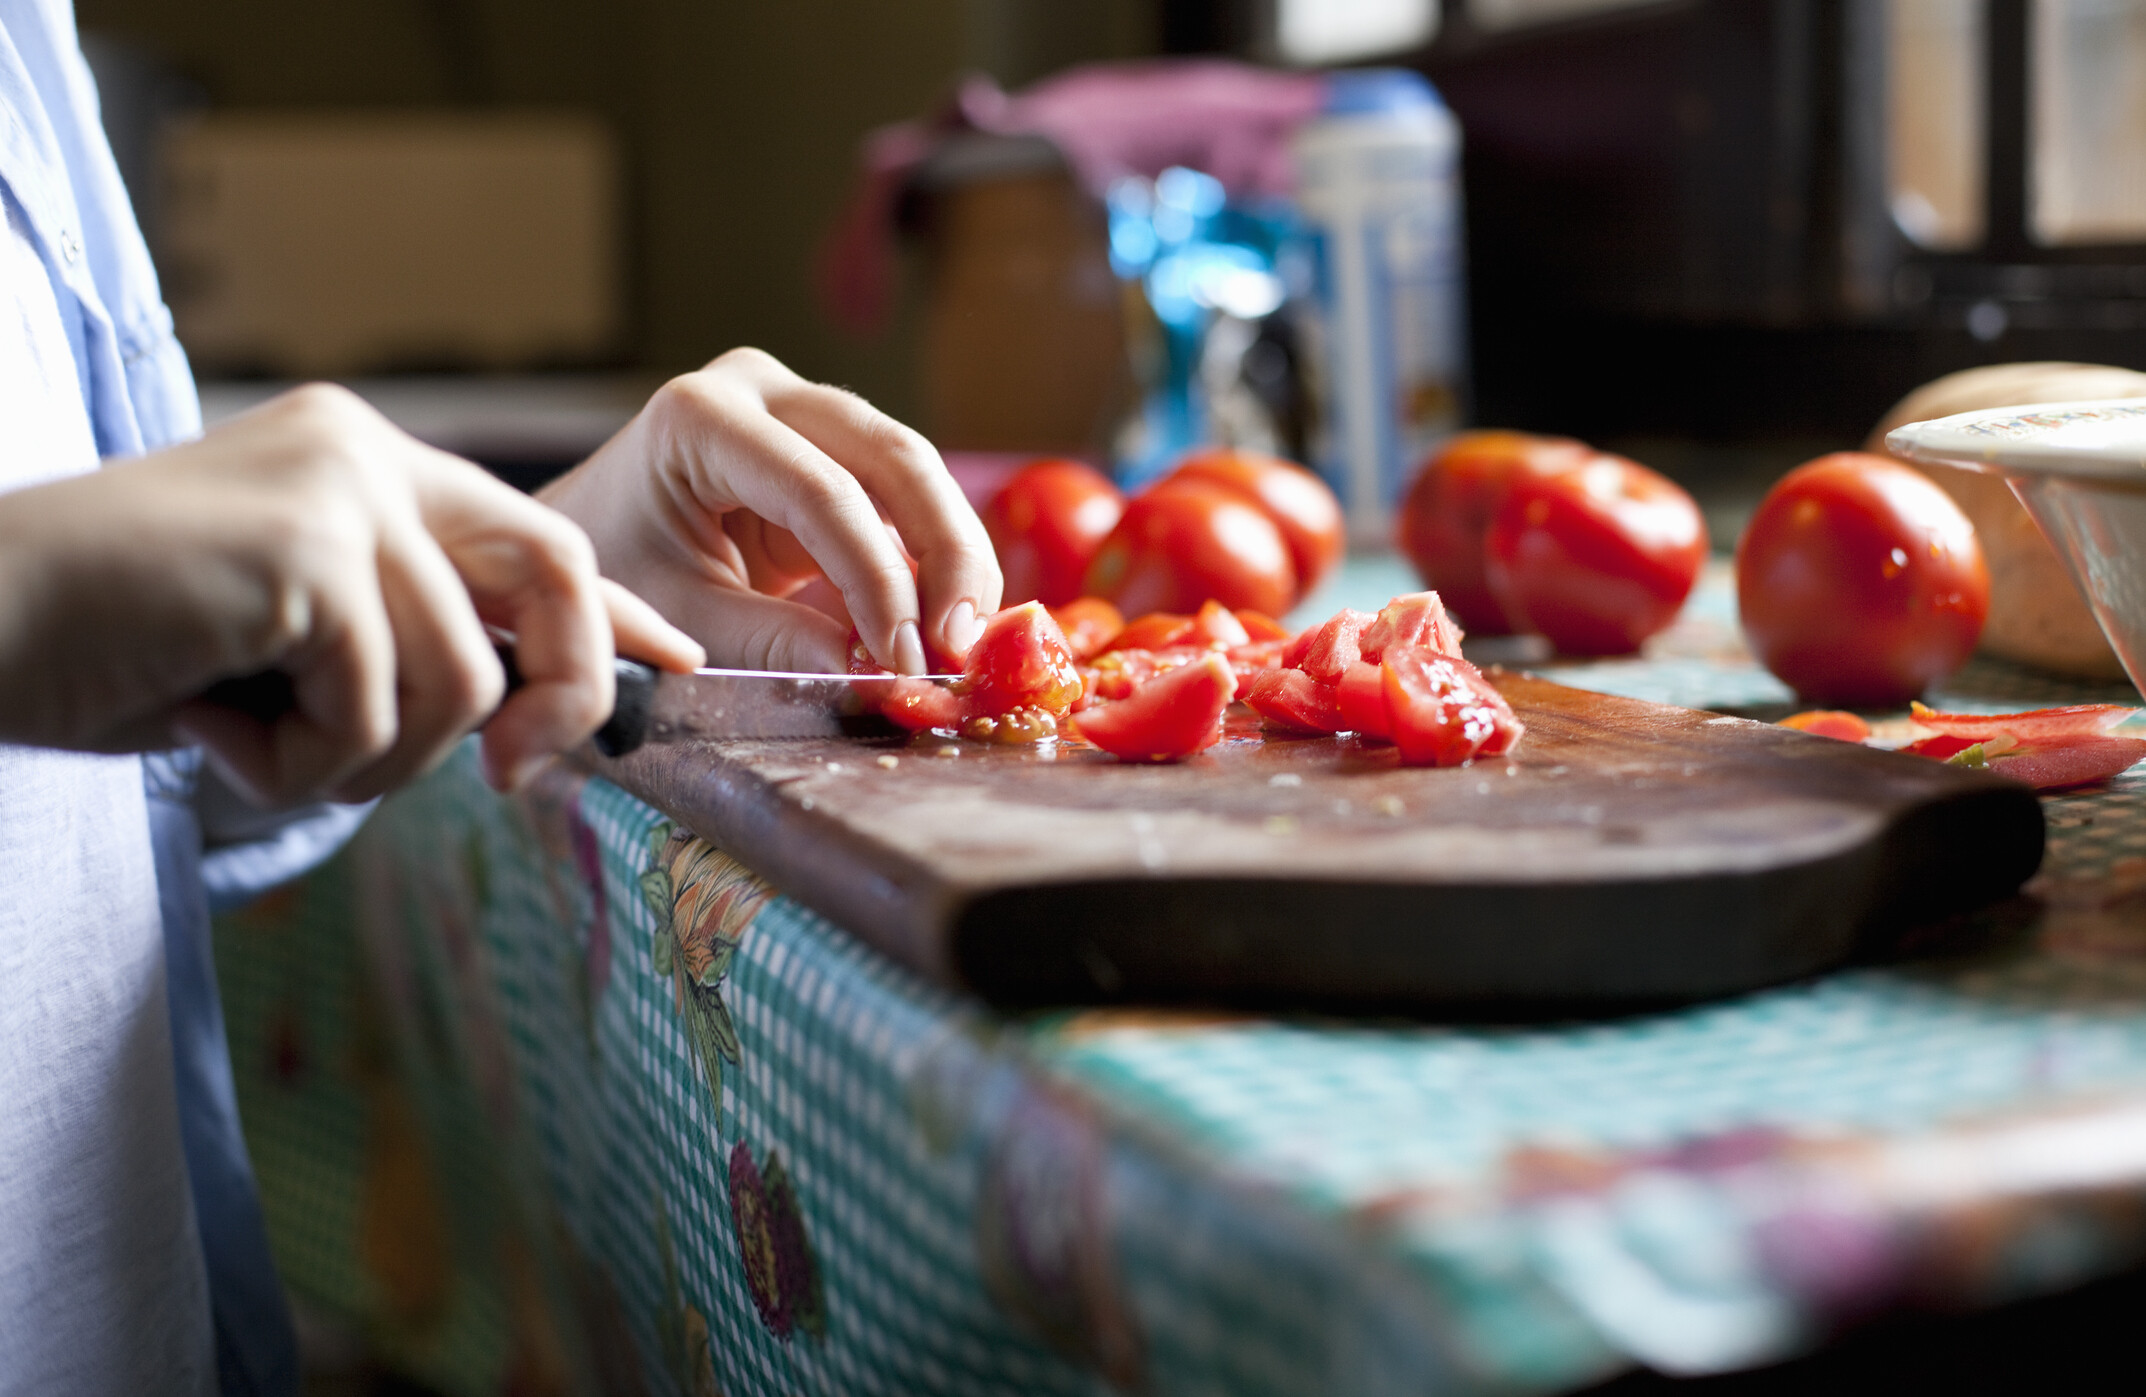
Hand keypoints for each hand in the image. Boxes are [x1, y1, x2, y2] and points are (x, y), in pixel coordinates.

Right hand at [0, 384, 702, 804]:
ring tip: (249, 736)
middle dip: (563, 694)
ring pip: (458, 682)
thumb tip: (519, 711)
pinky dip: (298, 763)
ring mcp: (335, 489)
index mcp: (360, 463)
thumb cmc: (110, 648)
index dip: (611, 609)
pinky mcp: (302, 548)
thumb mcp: (286, 647)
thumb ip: (399, 648)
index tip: (680, 660)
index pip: (529, 533)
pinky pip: (376, 711)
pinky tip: (205, 724)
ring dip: (362, 758)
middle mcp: (362, 453)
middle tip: (514, 781)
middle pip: (554, 571)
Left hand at [539, 348, 1001, 673]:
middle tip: (965, 645)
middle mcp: (761, 391)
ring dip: (953, 557)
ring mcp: (802, 409)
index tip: (906, 660)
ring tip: (965, 643)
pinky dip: (932, 559)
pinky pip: (903, 496)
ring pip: (914, 470)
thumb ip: (773, 643)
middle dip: (945, 553)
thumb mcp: (681, 617)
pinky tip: (949, 622)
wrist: (584, 540)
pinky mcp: (831, 448)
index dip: (878, 579)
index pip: (822, 492)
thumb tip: (875, 671)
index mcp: (702, 417)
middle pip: (892, 457)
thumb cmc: (614, 575)